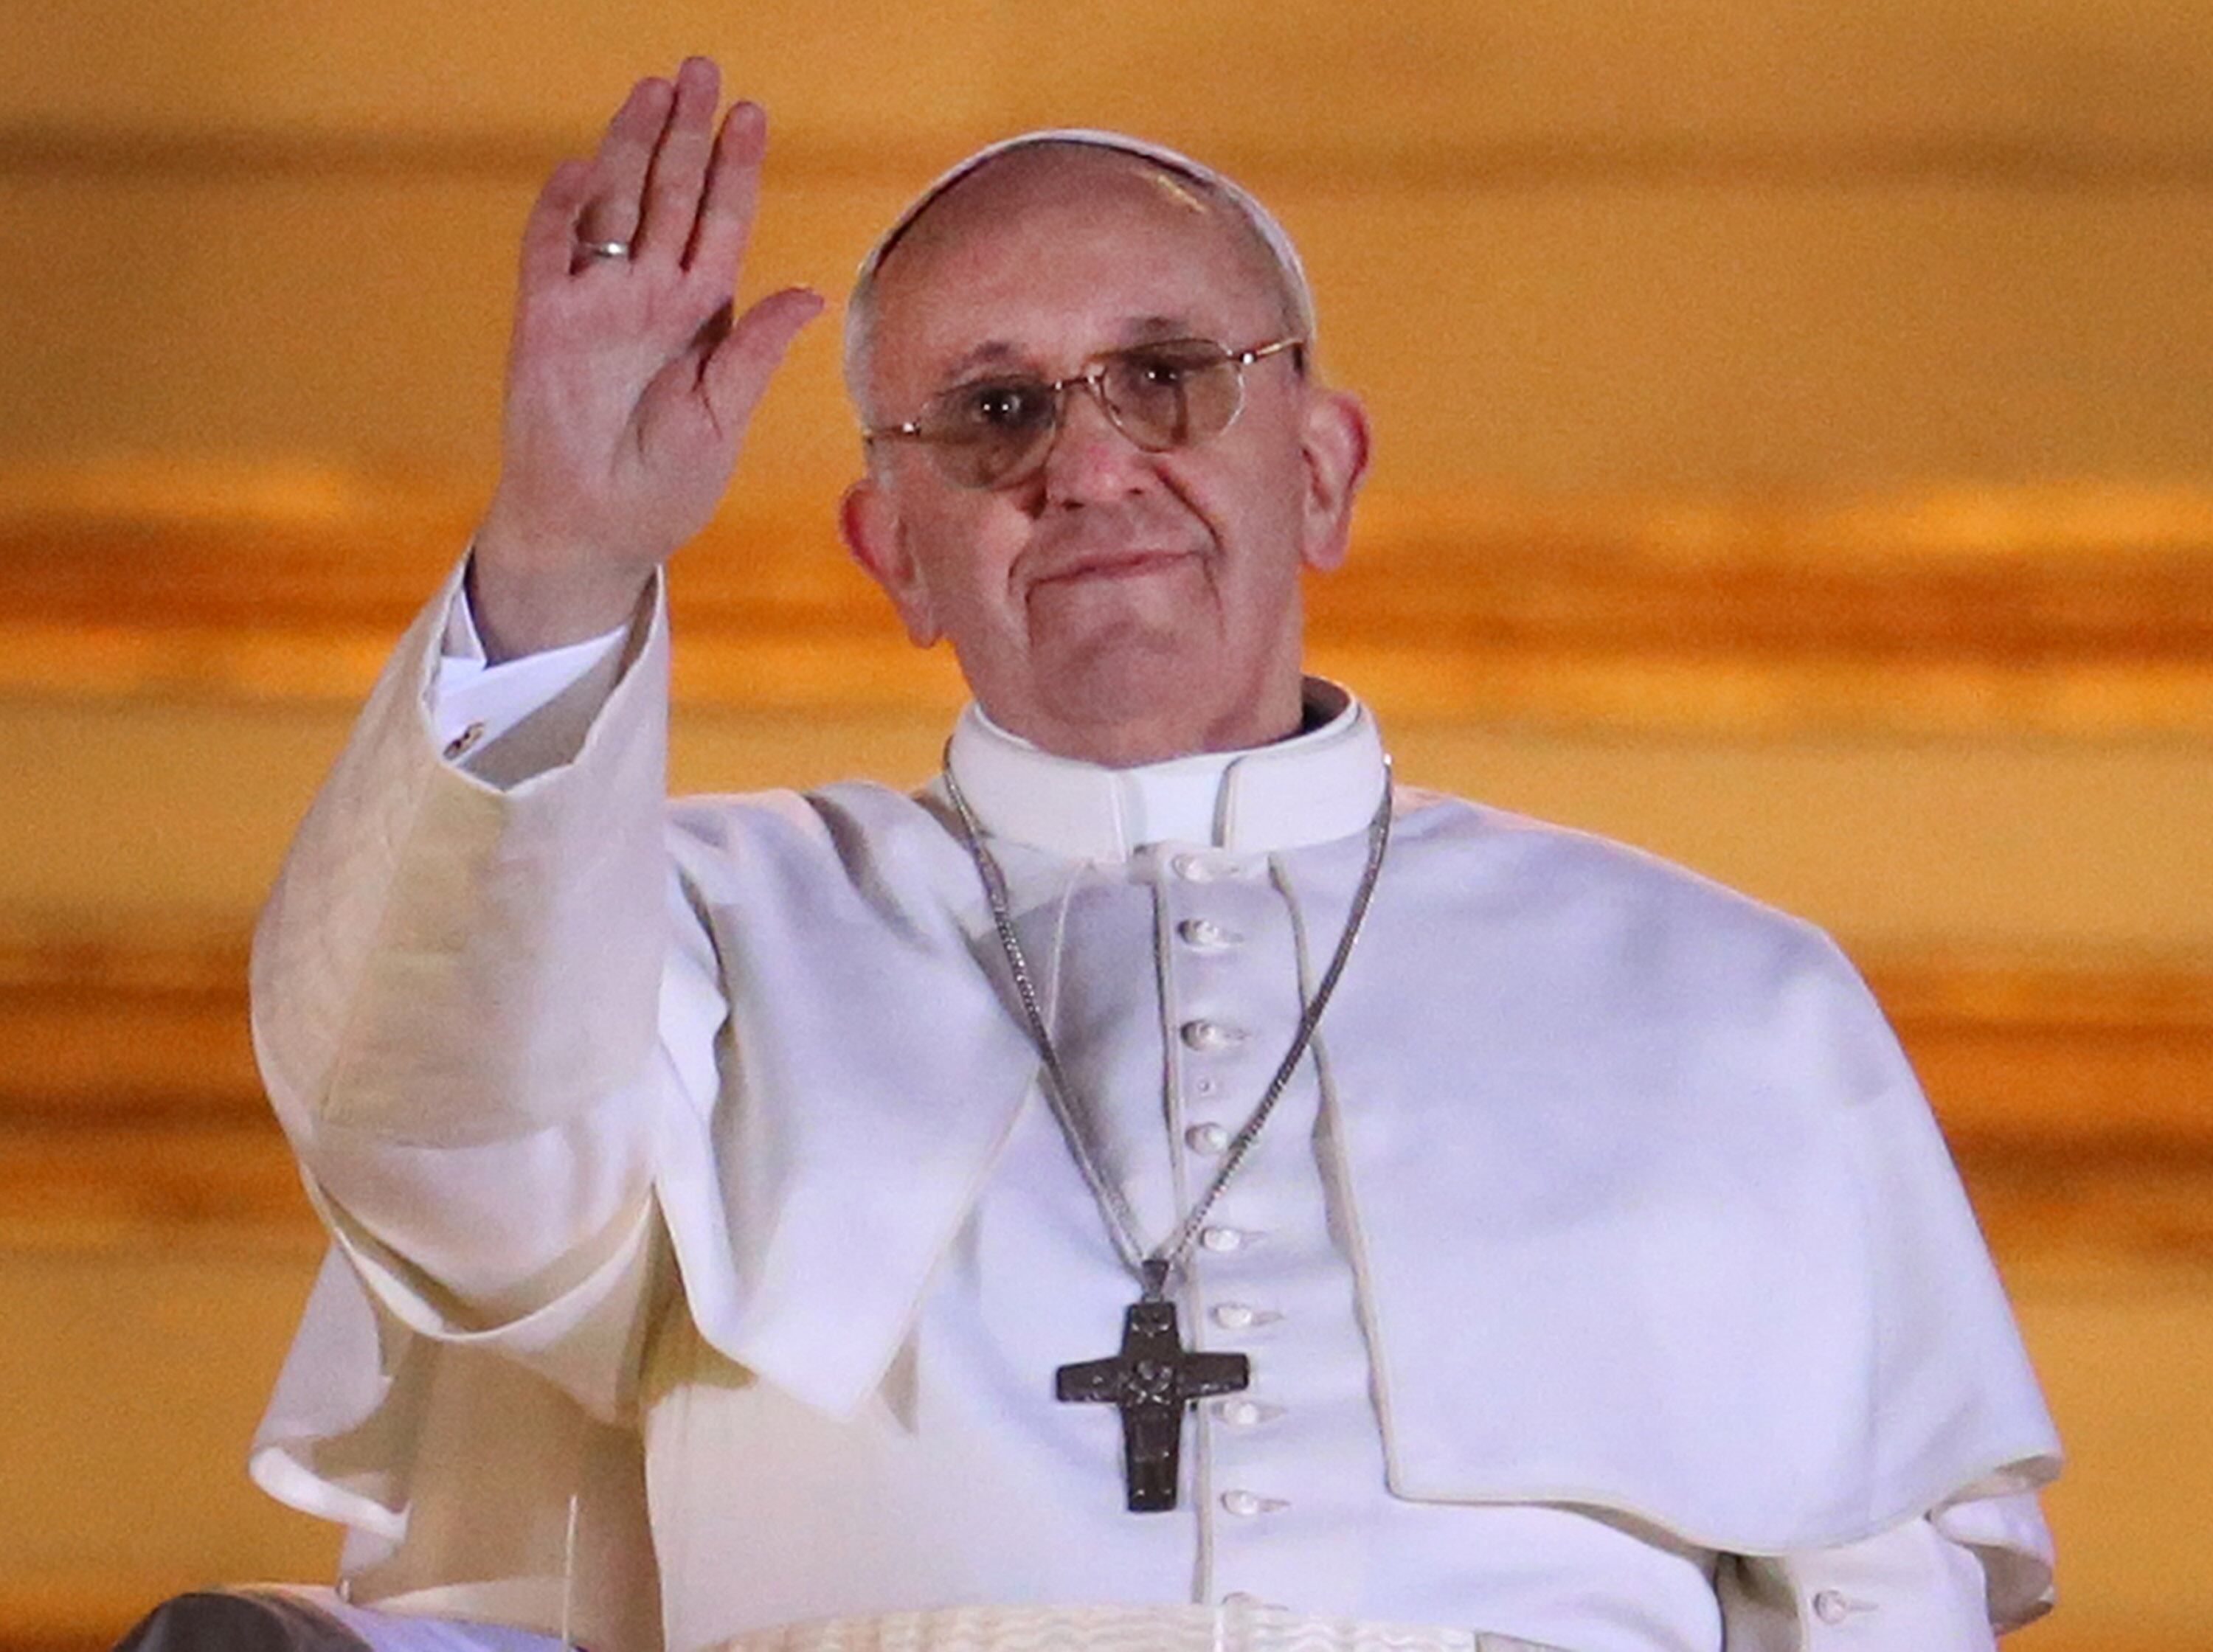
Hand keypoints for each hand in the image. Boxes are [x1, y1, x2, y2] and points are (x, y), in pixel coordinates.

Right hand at [471, 58, 822, 658]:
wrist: (598, 531)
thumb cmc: (666, 486)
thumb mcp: (724, 419)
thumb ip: (756, 353)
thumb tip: (810, 294)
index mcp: (702, 318)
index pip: (722, 226)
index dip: (736, 170)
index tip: (752, 115)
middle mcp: (650, 298)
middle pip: (670, 197)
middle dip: (685, 134)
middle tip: (701, 69)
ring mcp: (595, 304)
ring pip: (614, 207)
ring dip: (630, 150)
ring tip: (652, 91)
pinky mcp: (544, 324)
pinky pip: (549, 253)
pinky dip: (563, 212)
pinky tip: (581, 167)